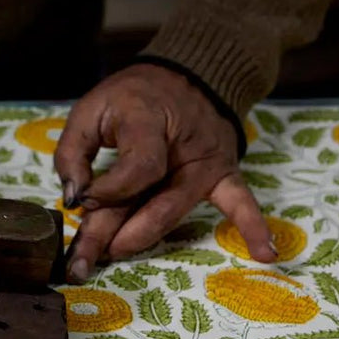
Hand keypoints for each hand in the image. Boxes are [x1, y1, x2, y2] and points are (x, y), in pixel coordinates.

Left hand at [55, 63, 275, 282]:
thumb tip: (73, 197)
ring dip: (142, 238)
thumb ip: (74, 150)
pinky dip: (254, 226)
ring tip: (110, 257)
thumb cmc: (133, 96)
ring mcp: (207, 162)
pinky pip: (241, 201)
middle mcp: (184, 146)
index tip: (81, 199)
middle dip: (110, 233)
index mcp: (150, 121)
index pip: (137, 169)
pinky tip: (266, 253)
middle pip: (150, 199)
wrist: (187, 74)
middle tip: (80, 264)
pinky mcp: (223, 173)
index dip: (108, 190)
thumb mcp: (92, 108)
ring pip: (174, 209)